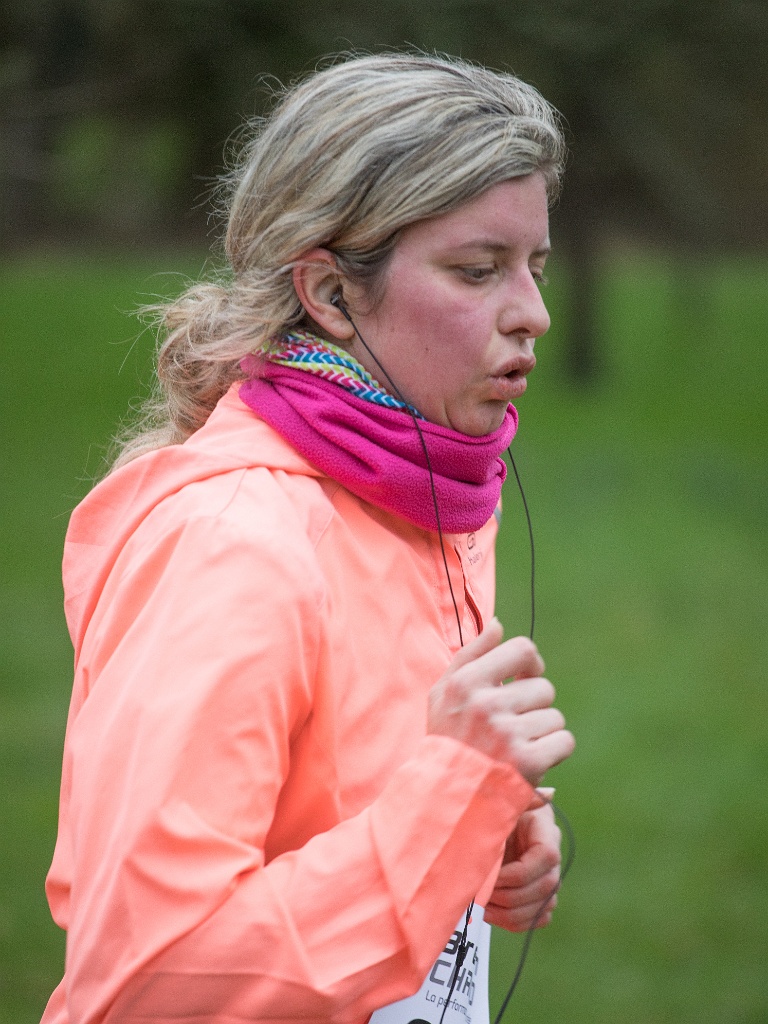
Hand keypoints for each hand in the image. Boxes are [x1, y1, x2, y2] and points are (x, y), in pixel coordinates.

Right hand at [427, 618, 574, 784]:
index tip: (526, 678)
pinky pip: (564, 741)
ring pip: (554, 716)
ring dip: (542, 731)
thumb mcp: (444, 692)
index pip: (522, 649)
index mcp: (466, 681)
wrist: (445, 795)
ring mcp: (507, 733)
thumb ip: (471, 654)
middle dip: (534, 705)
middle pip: (543, 687)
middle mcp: (486, 704)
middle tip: (513, 724)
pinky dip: (554, 751)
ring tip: (518, 745)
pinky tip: (533, 759)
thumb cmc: (447, 738)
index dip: (531, 663)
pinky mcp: (528, 761)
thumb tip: (499, 625)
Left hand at [485, 802, 561, 931]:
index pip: (547, 856)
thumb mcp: (500, 806)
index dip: (520, 872)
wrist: (489, 829)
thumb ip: (517, 800)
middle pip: (546, 886)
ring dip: (509, 913)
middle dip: (510, 895)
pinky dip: (514, 922)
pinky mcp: (540, 898)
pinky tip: (490, 913)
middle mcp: (553, 859)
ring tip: (482, 906)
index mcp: (545, 831)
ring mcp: (549, 880)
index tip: (492, 876)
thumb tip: (549, 793)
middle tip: (482, 893)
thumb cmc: (493, 813)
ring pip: (542, 908)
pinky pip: (537, 920)